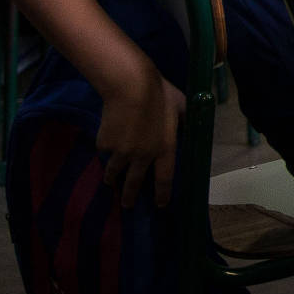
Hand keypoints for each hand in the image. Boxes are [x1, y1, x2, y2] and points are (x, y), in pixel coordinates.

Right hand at [99, 66, 183, 208]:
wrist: (131, 87)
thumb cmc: (161, 94)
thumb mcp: (181, 109)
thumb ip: (183, 123)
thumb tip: (189, 127)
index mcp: (165, 148)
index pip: (164, 179)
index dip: (162, 194)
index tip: (160, 205)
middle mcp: (142, 156)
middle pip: (133, 183)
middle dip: (129, 197)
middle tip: (127, 206)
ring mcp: (121, 152)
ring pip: (114, 172)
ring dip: (112, 179)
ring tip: (110, 182)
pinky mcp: (104, 144)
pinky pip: (104, 151)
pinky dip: (106, 150)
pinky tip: (107, 142)